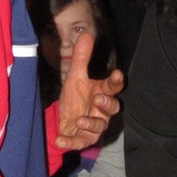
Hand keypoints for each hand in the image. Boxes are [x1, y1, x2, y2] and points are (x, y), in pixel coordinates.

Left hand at [56, 32, 122, 150]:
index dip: (115, 81)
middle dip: (107, 104)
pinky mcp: (82, 139)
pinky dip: (70, 142)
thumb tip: (85, 34)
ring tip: (79, 120)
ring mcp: (93, 126)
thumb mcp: (75, 76)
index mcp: (100, 92)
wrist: (63, 120)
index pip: (112, 87)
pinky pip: (80, 142)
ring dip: (90, 124)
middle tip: (98, 98)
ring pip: (99, 127)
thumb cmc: (75, 98)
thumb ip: (81, 58)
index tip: (117, 73)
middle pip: (112, 108)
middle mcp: (100, 111)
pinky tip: (60, 140)